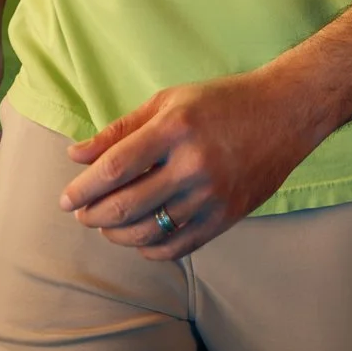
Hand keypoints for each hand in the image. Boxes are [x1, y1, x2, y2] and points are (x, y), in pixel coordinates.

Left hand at [60, 70, 325, 260]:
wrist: (285, 113)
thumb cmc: (221, 101)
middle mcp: (193, 165)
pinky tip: (140, 237)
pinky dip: (150, 249)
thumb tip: (75, 157)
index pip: (114, 168)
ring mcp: (212, 195)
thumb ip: (120, 130)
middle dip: (93, 215)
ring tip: (106, 225)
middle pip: (127, 206)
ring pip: (149, 232)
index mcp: (175, 129)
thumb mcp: (168, 101)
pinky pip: (178, 247)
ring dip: (117, 234)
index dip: (83, 188)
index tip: (66, 198)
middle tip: (81, 213)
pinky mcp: (226, 217)